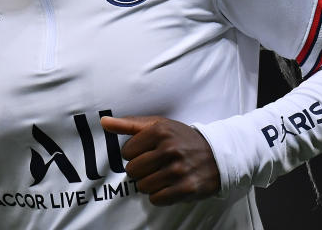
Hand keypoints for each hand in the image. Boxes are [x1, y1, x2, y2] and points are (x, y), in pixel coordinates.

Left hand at [100, 115, 219, 205]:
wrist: (217, 154)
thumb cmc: (181, 138)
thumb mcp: (158, 125)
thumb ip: (129, 124)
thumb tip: (103, 123)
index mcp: (160, 131)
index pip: (126, 152)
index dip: (134, 154)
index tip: (147, 152)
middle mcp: (169, 149)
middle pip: (132, 171)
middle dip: (140, 170)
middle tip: (155, 165)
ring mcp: (178, 170)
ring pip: (143, 186)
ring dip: (150, 183)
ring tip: (163, 175)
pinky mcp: (186, 188)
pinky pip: (156, 199)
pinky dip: (160, 195)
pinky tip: (170, 185)